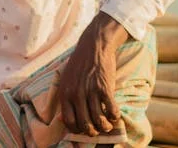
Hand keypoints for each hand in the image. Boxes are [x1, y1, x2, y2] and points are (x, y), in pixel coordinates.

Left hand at [58, 12, 126, 135]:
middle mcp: (75, 94)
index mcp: (64, 93)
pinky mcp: (104, 88)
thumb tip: (62, 120)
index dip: (77, 130)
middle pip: (84, 124)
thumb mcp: (65, 80)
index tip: (83, 129)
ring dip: (105, 127)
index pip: (69, 122)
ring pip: (99, 120)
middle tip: (97, 129)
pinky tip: (114, 114)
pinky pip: (111, 110)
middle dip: (92, 132)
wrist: (93, 47)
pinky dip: (114, 117)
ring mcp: (90, 91)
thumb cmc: (79, 64)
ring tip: (107, 125)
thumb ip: (65, 98)